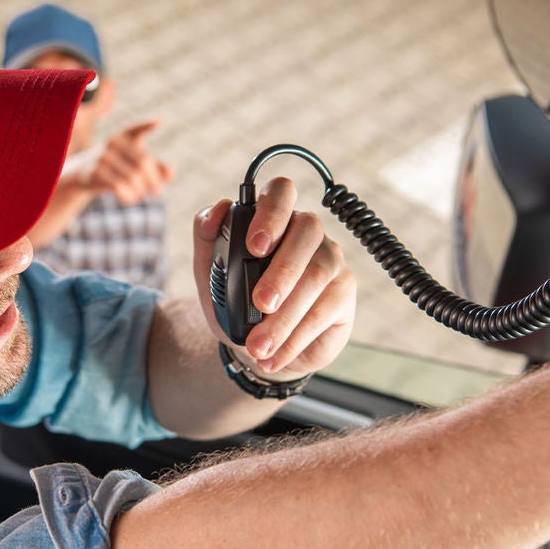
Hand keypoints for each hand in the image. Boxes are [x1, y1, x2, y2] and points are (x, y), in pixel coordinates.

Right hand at [68, 119, 174, 203]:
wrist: (86, 175)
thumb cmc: (118, 167)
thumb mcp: (136, 165)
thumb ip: (156, 168)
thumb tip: (171, 175)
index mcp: (125, 136)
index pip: (136, 129)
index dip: (146, 125)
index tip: (158, 121)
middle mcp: (113, 142)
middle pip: (142, 163)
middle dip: (153, 180)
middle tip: (158, 192)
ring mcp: (102, 156)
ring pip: (132, 177)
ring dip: (141, 191)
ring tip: (141, 196)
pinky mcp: (95, 172)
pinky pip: (118, 186)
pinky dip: (129, 196)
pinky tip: (131, 199)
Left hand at [192, 177, 355, 377]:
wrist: (255, 346)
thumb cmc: (234, 302)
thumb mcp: (209, 273)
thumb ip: (206, 238)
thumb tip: (215, 213)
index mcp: (273, 218)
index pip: (281, 191)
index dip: (272, 212)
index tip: (255, 246)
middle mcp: (306, 232)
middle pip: (307, 232)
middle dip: (282, 270)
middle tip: (259, 302)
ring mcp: (330, 260)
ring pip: (317, 276)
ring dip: (285, 315)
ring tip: (258, 345)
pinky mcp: (343, 293)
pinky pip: (323, 311)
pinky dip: (294, 339)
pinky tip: (273, 357)